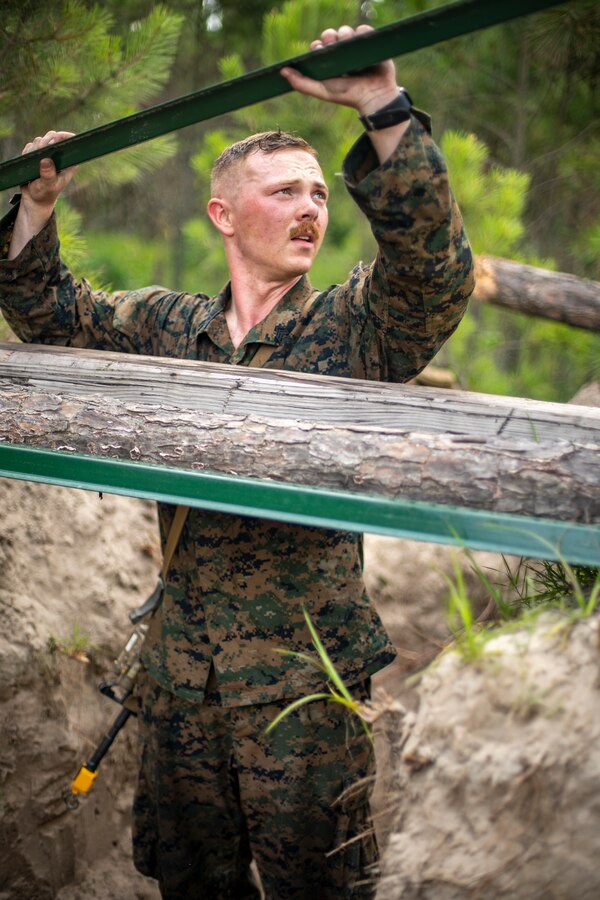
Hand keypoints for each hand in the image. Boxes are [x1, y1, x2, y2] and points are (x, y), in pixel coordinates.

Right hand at [8, 130, 77, 259]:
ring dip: (35, 148)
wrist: (35, 199)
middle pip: (52, 137)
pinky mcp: (36, 155)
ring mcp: (46, 154)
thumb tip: (46, 160)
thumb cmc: (46, 194)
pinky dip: (27, 152)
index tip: (58, 135)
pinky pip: (30, 146)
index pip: (70, 144)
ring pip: (39, 140)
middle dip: (45, 142)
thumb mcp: (48, 186)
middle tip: (40, 151)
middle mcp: (58, 156)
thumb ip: (48, 175)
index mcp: (68, 163)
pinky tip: (28, 163)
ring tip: (33, 164)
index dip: (65, 136)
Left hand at [280, 25, 398, 116]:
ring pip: (346, 30)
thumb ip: (302, 84)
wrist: (374, 97)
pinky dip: (361, 33)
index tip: (319, 49)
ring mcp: (356, 48)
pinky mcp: (370, 43)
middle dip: (330, 37)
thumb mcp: (322, 90)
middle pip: (330, 34)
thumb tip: (283, 72)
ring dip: (345, 35)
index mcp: (329, 63)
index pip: (319, 45)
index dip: (318, 45)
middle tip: (333, 46)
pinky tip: (361, 45)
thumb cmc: (348, 95)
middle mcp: (341, 54)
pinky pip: (363, 29)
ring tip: (349, 49)